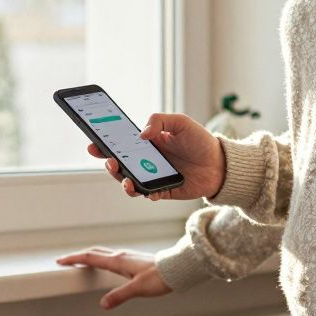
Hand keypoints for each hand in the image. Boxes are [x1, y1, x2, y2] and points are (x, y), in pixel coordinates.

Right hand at [55, 248, 170, 308]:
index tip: (62, 261)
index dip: (74, 259)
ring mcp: (127, 257)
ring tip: (81, 261)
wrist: (176, 269)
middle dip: (78, 256)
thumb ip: (119, 296)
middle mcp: (121, 256)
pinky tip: (105, 265)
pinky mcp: (133, 260)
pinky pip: (111, 256)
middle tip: (66, 260)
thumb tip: (103, 304)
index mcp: (118, 261)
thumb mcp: (137, 289)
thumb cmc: (160, 277)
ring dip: (90, 256)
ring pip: (103, 253)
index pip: (90, 258)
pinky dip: (101, 258)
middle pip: (94, 253)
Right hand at [88, 112, 224, 201]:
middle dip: (110, 163)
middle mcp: (147, 160)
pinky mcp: (163, 191)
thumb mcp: (181, 122)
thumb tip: (141, 135)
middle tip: (109, 160)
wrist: (221, 164)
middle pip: (121, 164)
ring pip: (130, 181)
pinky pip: (147, 194)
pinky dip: (143, 193)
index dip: (105, 144)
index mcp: (148, 143)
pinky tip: (146, 190)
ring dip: (123, 181)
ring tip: (125, 178)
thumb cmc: (200, 141)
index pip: (121, 143)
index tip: (94, 143)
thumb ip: (160, 121)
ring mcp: (154, 176)